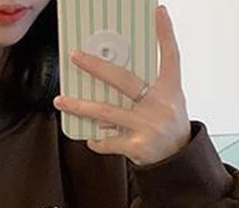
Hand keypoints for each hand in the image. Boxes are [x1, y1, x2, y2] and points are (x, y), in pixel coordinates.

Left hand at [53, 5, 191, 165]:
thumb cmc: (169, 128)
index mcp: (170, 90)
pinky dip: (96, 139)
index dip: (165, 34)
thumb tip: (110, 79)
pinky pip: (107, 140)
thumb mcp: (168, 102)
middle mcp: (158, 105)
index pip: (170, 56)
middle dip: (96, 67)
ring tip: (61, 100)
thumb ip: (147, 89)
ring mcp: (147, 126)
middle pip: (124, 80)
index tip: (159, 12)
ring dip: (80, 106)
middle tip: (76, 57)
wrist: (177, 161)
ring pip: (105, 112)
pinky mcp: (136, 146)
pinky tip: (90, 137)